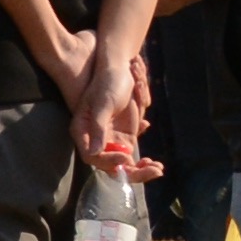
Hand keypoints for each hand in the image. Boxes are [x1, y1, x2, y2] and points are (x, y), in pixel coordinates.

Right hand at [66, 32, 145, 166]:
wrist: (119, 69)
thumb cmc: (106, 83)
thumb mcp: (103, 104)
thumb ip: (98, 128)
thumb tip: (94, 153)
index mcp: (82, 131)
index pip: (93, 156)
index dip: (109, 161)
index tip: (127, 156)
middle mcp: (94, 139)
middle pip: (110, 164)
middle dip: (132, 171)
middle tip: (153, 170)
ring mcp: (110, 138)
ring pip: (123, 163)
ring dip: (140, 168)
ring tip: (158, 169)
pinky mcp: (123, 136)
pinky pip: (132, 153)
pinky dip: (143, 160)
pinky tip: (154, 158)